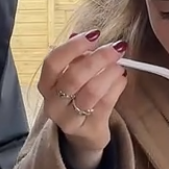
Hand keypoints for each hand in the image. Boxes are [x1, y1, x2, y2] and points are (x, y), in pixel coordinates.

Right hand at [38, 30, 127, 168]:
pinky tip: (122, 78)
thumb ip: (78, 56)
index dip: (73, 46)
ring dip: (109, 73)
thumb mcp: (72, 75)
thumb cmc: (77, 96)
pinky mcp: (90, 129)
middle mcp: (53, 103)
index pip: (53, 62)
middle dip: (98, 58)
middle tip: (117, 48)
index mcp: (46, 85)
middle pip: (74, 76)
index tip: (94, 35)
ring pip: (91, 91)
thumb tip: (87, 35)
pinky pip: (106, 104)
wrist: (83, 133)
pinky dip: (116, 87)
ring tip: (120, 65)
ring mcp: (70, 119)